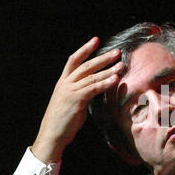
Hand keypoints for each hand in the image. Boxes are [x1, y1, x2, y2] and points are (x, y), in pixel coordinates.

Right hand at [31, 37, 121, 163]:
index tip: (96, 40)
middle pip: (86, 65)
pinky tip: (115, 79)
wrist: (52, 135)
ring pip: (91, 76)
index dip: (85, 49)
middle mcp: (66, 83)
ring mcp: (70, 91)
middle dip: (103, 58)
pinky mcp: (76, 100)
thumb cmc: (63, 120)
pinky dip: (105, 83)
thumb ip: (81, 92)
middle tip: (117, 52)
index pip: (74, 60)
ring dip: (108, 70)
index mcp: (63, 82)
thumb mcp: (71, 102)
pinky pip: (93, 89)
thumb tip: (95, 88)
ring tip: (121, 65)